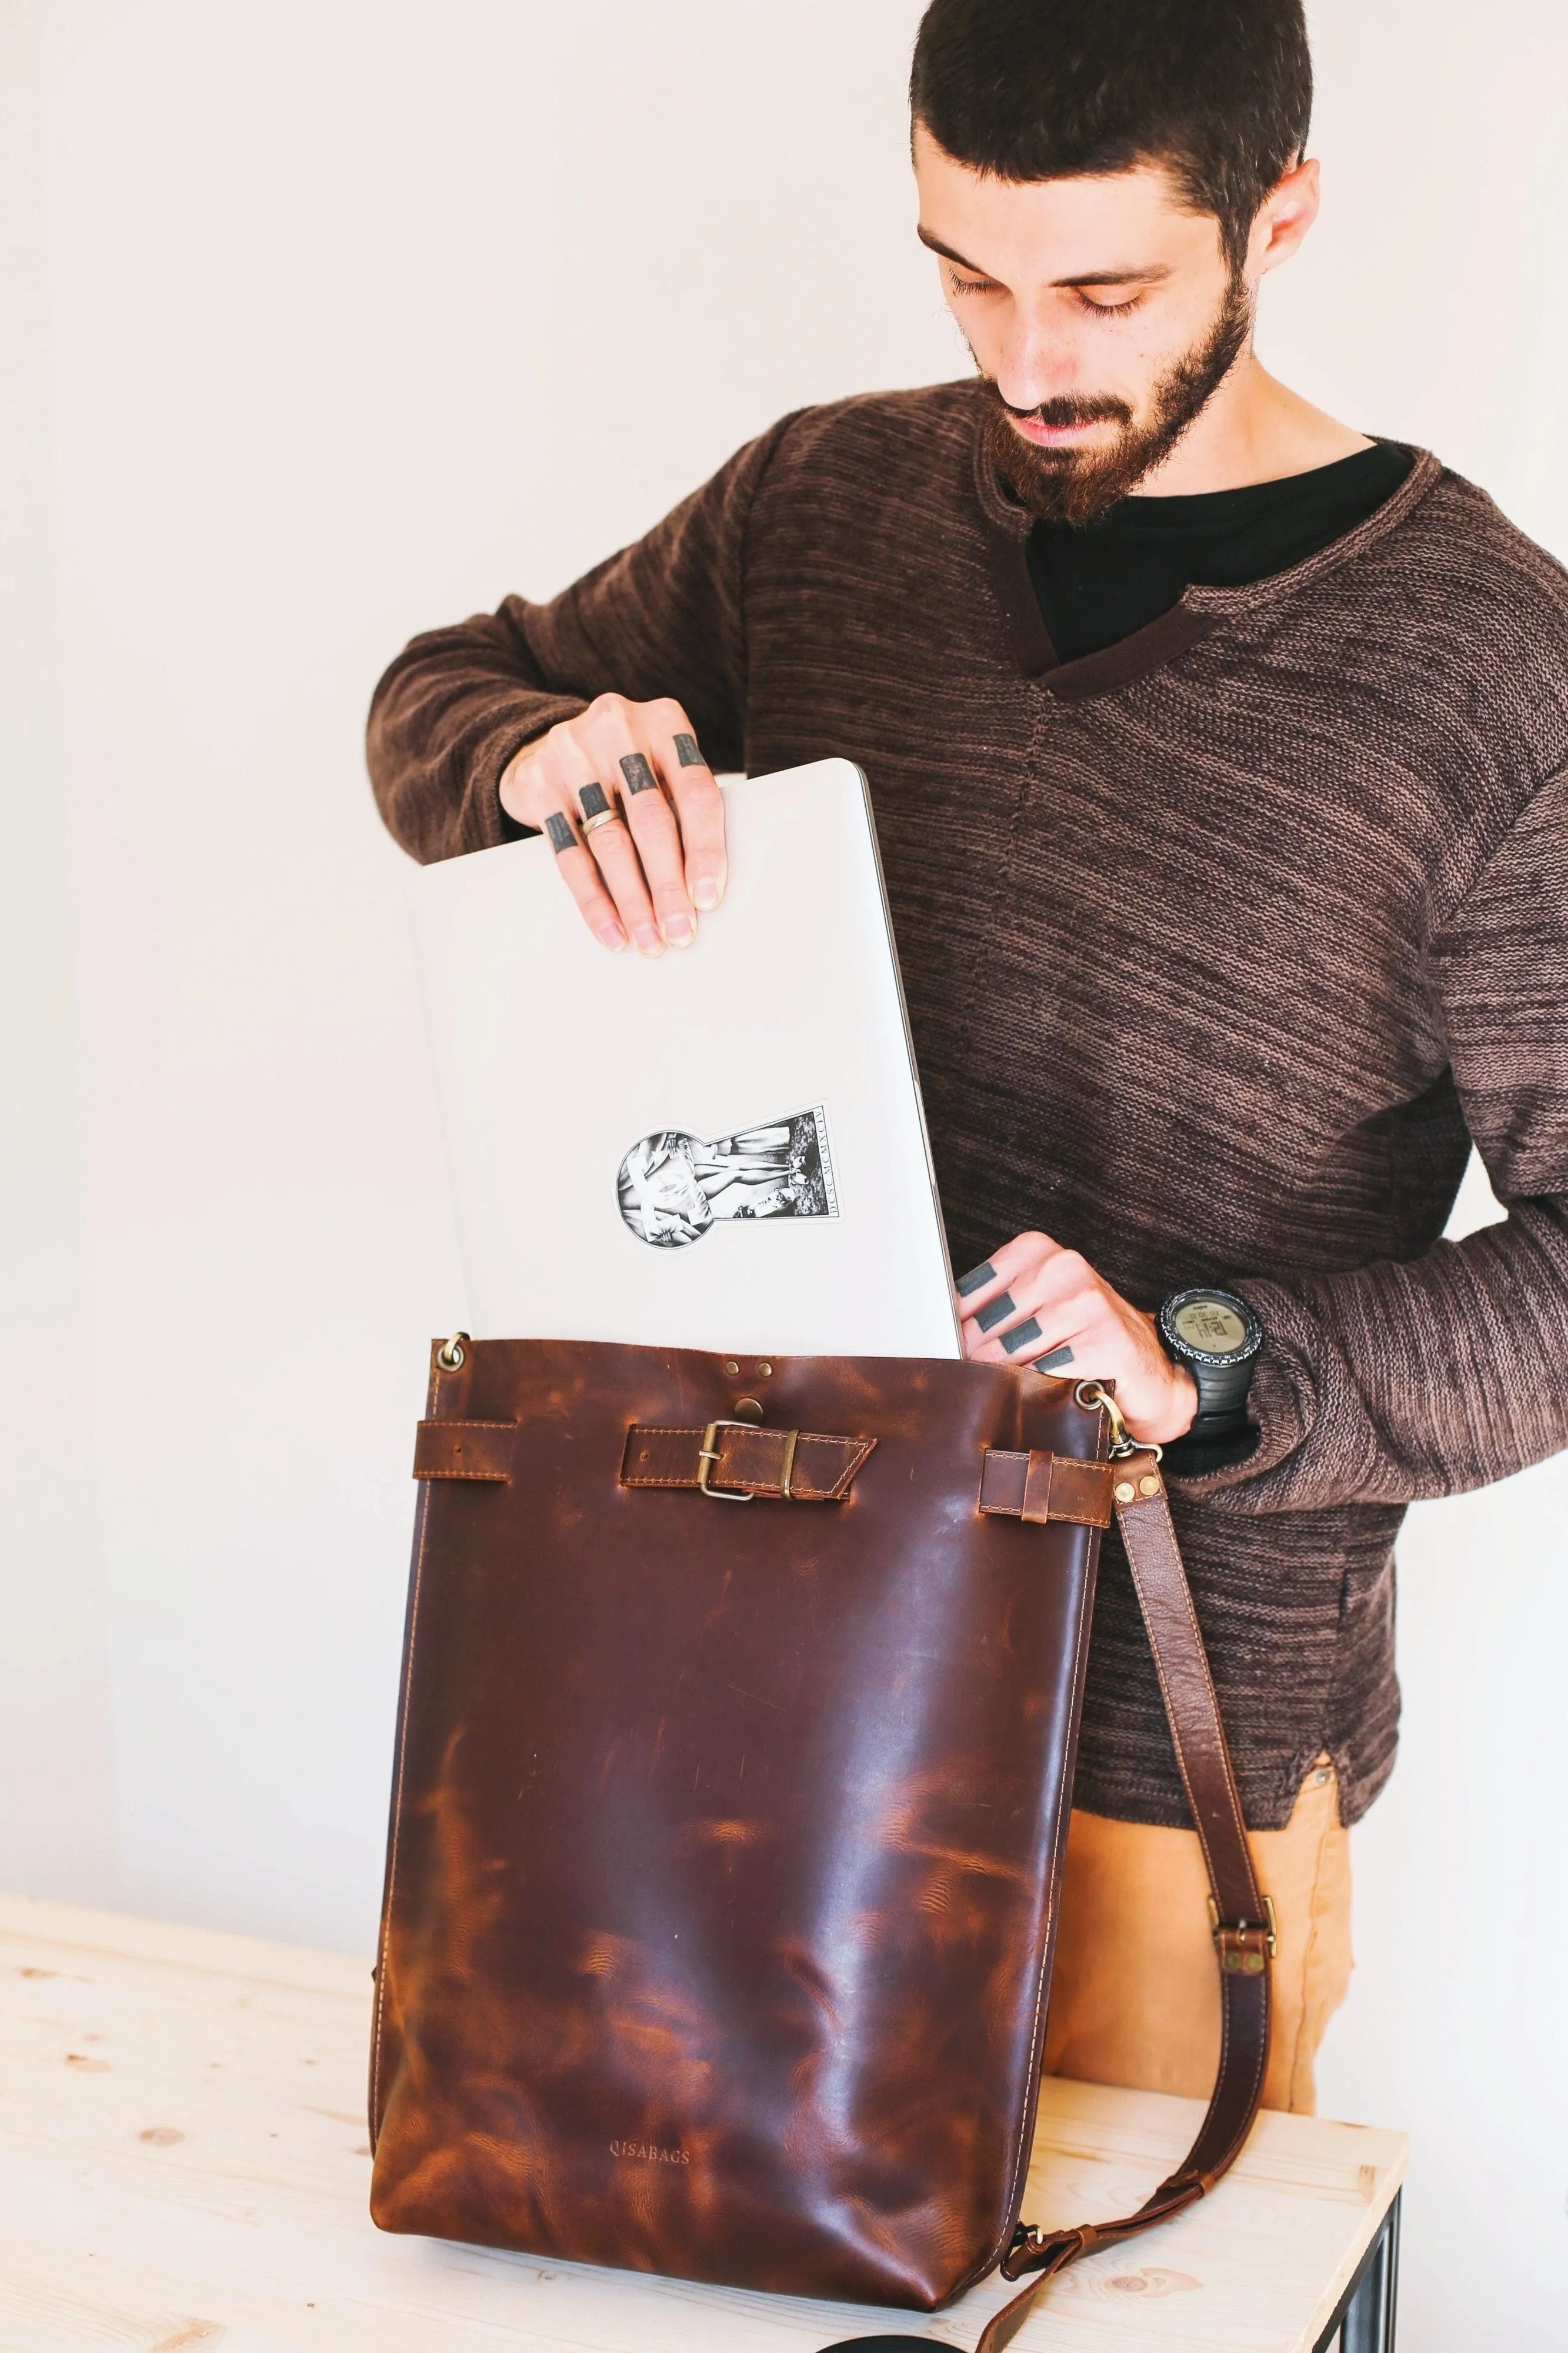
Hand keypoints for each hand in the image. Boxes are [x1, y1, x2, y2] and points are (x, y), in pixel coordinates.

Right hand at [499, 693, 727, 956]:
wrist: (544, 746)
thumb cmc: (624, 769)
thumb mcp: (659, 766)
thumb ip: (683, 806)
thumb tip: (704, 892)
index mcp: (663, 722)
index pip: (696, 791)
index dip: (705, 849)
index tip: (708, 898)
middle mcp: (618, 728)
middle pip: (651, 820)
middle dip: (668, 885)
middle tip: (679, 932)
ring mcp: (573, 753)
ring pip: (610, 842)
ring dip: (632, 901)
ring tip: (648, 940)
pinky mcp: (538, 784)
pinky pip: (570, 855)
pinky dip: (593, 900)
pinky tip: (611, 930)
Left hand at [955, 1231, 1197, 1444]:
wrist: (1147, 1368)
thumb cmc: (1081, 1335)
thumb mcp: (1035, 1307)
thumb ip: (993, 1310)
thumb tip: (944, 1336)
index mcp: (1037, 1251)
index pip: (970, 1292)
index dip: (957, 1330)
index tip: (951, 1350)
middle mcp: (1064, 1268)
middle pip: (987, 1326)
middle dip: (976, 1360)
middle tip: (973, 1380)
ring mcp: (1088, 1302)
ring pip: (1013, 1352)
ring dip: (1003, 1379)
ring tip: (1007, 1390)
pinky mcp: (1106, 1340)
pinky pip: (1047, 1373)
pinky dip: (1037, 1390)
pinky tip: (1041, 1394)